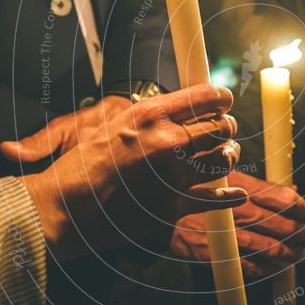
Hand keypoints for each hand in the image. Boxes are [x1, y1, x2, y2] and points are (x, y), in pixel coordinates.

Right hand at [19, 83, 247, 260]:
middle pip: (221, 127)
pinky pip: (215, 198)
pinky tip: (237, 193)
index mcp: (150, 115)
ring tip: (226, 155)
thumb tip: (180, 109)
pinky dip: (230, 196)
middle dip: (227, 127)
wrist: (67, 207)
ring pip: (223, 159)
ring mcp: (173, 175)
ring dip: (228, 156)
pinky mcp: (173, 206)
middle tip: (225, 130)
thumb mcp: (114, 123)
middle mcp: (167, 141)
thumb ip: (150, 116)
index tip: (224, 102)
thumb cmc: (84, 164)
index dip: (221, 98)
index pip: (205, 96)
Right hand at [170, 172, 304, 276]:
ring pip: (271, 249)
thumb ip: (256, 185)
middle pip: (283, 226)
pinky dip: (269, 271)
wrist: (161, 207)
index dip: (300, 208)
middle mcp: (238, 210)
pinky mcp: (217, 254)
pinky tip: (278, 270)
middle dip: (300, 233)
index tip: (303, 212)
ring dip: (290, 255)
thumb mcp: (226, 175)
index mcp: (244, 188)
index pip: (284, 199)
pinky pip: (251, 267)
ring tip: (299, 256)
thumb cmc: (199, 189)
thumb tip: (290, 190)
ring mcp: (228, 234)